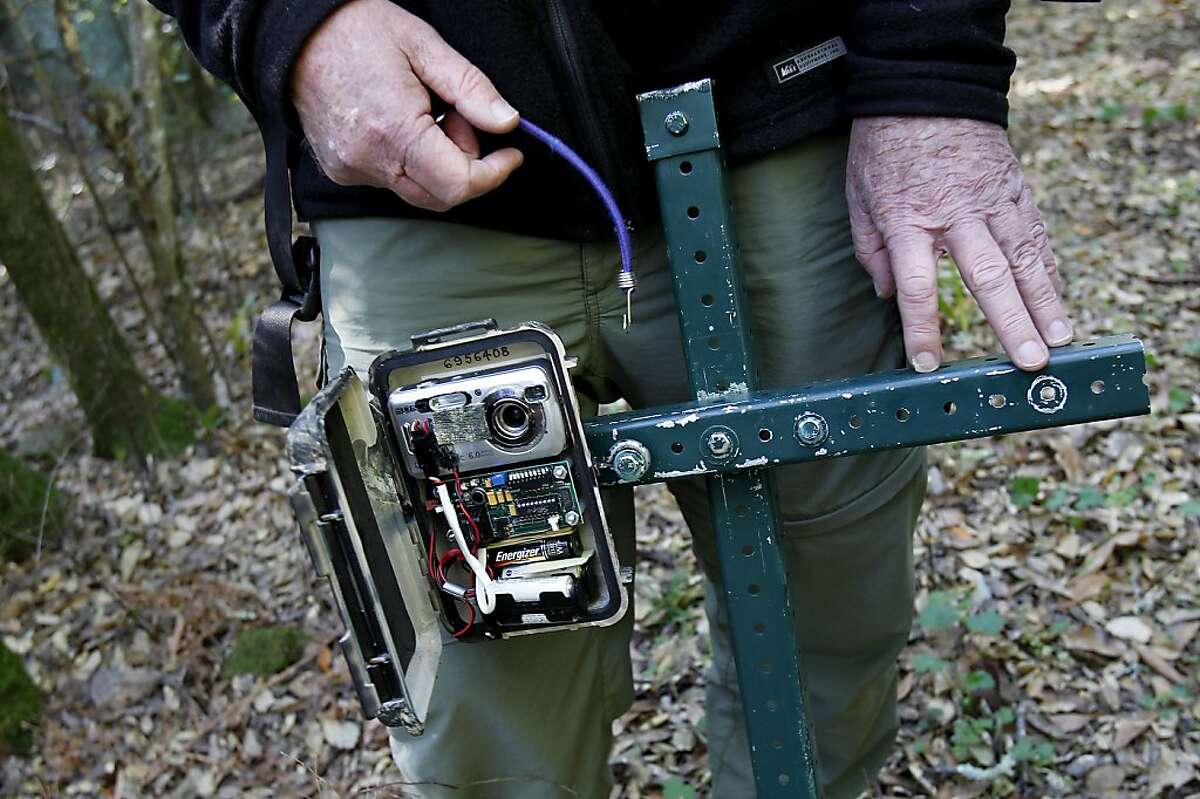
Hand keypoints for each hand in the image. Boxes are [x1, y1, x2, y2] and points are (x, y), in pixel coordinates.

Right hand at [292, 0, 522, 210]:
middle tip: (457, 118)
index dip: (493, 174)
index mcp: (394, 130)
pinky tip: (401, 123)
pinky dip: (411, 161)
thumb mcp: (424, 45)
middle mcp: (370, 160)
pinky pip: (393, 181)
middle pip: (441, 196)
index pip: (458, 184)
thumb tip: (506, 122)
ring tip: (426, 114)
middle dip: (465, 165)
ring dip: (438, 162)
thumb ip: (471, 89)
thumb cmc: (355, 31)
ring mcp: (352, 169)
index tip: (510, 155)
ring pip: (418, 191)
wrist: (293, 35)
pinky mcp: (342, 170)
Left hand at [846, 116, 1071, 371]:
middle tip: (1029, 362)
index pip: (918, 286)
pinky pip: (1035, 233)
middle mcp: (955, 214)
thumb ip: (870, 250)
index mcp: (908, 221)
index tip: (928, 364)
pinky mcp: (1014, 187)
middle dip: (1010, 323)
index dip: (923, 329)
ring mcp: (991, 200)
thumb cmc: (883, 149)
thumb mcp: (858, 198)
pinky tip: (1057, 298)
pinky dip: (1048, 268)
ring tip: (1060, 341)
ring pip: (1024, 257)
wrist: (924, 88)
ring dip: (1044, 302)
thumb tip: (888, 295)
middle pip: (987, 276)